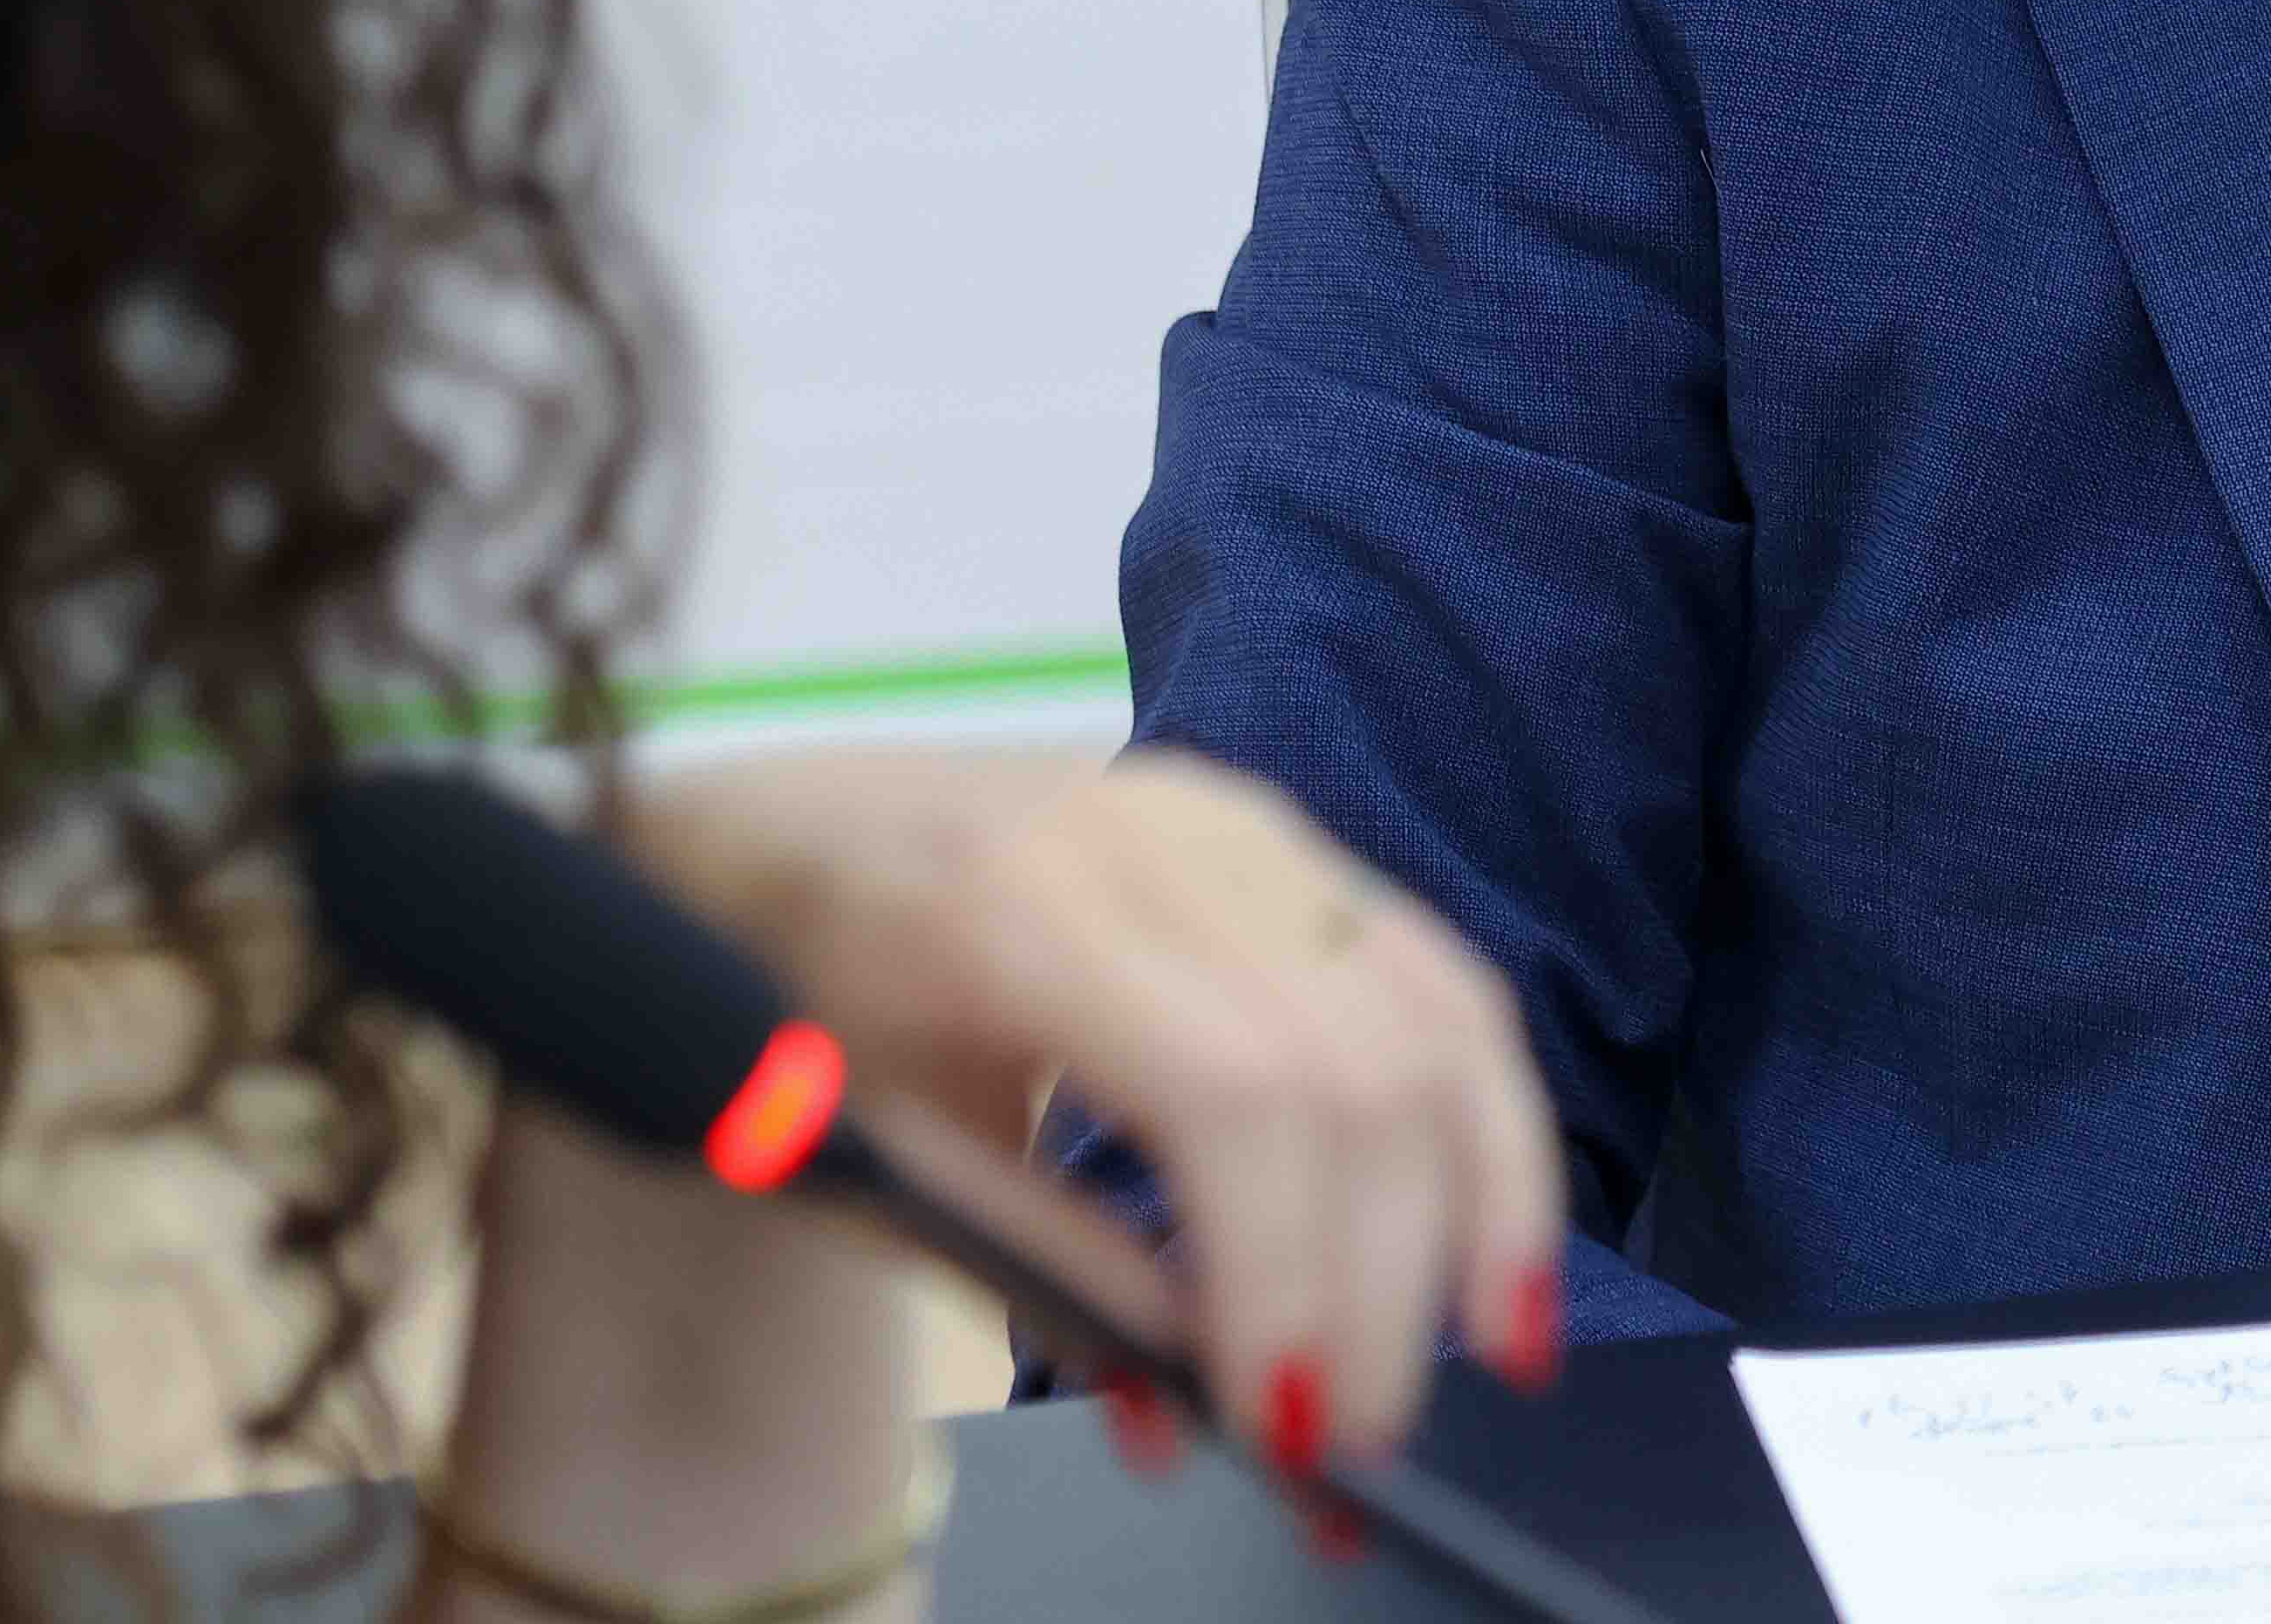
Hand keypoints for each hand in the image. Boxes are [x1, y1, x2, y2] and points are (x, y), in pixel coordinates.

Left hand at [621, 748, 1569, 1475]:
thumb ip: (1039, 1269)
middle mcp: (1156, 841)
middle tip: (1365, 1443)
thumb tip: (1193, 1414)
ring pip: (1435, 1014)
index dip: (1284, 1273)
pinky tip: (1503, 1239)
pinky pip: (1439, 979)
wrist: (766, 827)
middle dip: (1385, 1279)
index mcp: (1015, 911)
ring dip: (1484, 1203)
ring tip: (1494, 1351)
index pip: (1228, 1093)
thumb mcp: (868, 1152)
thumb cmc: (787, 1002)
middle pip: (1354, 1066)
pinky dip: (1491, 1118)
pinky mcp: (1290, 844)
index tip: (1287, 1433)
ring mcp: (1240, 826)